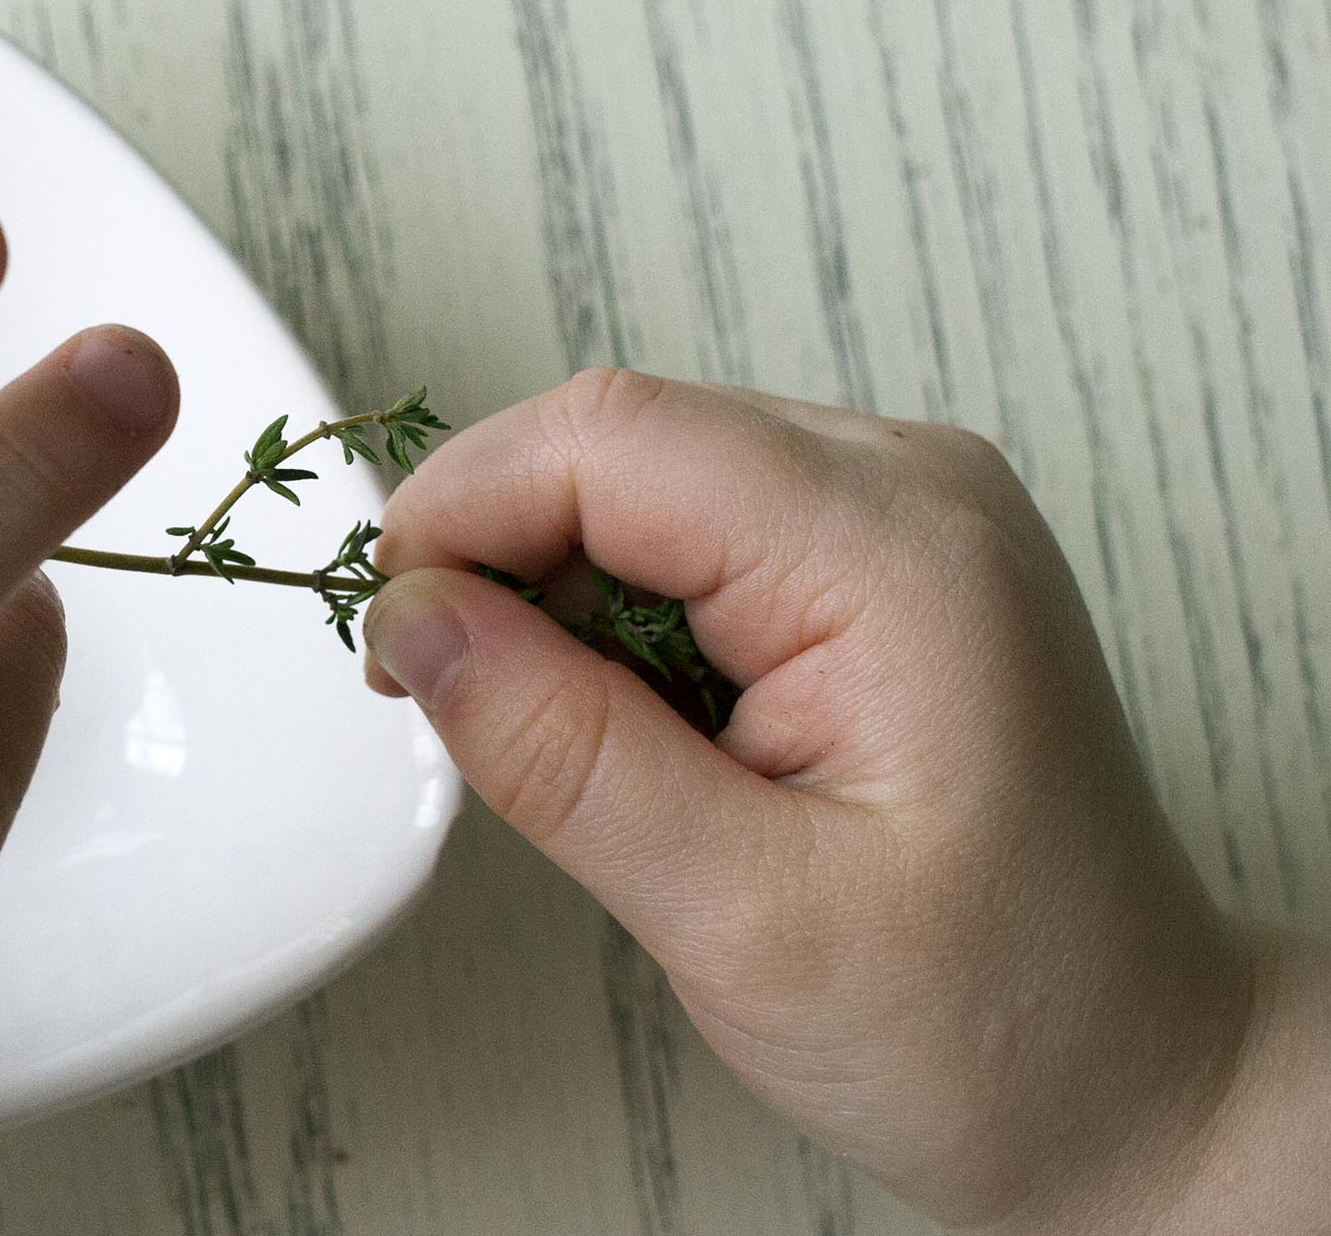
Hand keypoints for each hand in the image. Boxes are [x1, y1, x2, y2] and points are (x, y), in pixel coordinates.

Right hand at [361, 369, 1329, 1233]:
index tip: (386, 634)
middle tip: (447, 701)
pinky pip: (688, 529)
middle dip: (499, 554)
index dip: (463, 515)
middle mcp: (910, 492)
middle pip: (618, 440)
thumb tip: (414, 622)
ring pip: (639, 478)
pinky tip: (640, 726)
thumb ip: (562, 753)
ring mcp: (900, 516)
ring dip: (555, 592)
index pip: (612, 441)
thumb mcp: (743, 914)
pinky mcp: (872, 559)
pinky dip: (617, 613)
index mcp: (899, 553)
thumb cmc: (996, 1021)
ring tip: (578, 748)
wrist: (1129, 1076)